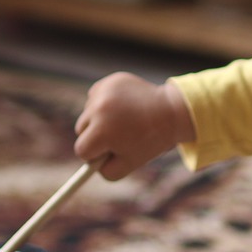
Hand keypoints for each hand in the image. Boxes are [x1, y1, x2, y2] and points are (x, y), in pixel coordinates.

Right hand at [74, 72, 194, 179]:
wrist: (170, 112)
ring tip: (124, 121)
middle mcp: (98, 109)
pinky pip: (96, 97)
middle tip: (117, 137)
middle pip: (81, 129)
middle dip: (95, 136)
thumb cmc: (150, 141)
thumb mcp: (128, 164)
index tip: (107, 152)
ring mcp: (103, 92)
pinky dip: (105, 103)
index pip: (82, 150)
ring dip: (100, 118)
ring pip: (88, 112)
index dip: (94, 155)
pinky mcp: (109, 81)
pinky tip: (123, 107)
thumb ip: (104, 170)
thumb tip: (88, 166)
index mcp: (102, 132)